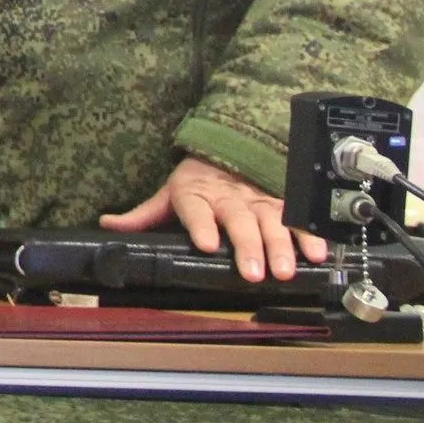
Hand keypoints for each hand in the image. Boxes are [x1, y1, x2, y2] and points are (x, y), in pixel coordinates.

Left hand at [100, 155, 329, 282]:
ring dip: (279, 246)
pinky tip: (316, 254)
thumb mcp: (168, 194)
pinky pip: (296, 220)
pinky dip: (308, 236)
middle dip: (246, 246)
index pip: (195, 210)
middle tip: (252, 272)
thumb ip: (142, 215)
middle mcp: (229, 198)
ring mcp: (258, 201)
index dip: (200, 225)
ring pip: (270, 223)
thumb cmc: (197, 181)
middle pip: (238, 221)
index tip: (205, 243)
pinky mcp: (281, 204)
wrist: (232, 149)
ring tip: (284, 271)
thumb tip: (107, 224)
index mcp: (196, 194)